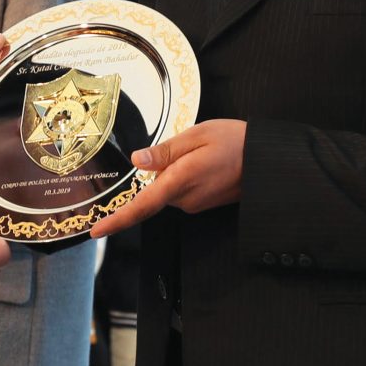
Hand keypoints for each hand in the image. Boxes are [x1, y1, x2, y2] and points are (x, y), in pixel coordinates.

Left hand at [89, 119, 246, 237]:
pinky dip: (185, 176)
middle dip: (160, 169)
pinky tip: (205, 162)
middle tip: (187, 147)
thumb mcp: (198, 134)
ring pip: (168, 189)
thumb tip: (137, 161)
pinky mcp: (203, 205)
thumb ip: (165, 150)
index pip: (142, 206)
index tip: (96, 230)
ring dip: (175, 171)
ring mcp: (195, 204)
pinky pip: (182, 191)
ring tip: (202, 152)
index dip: (117, 219)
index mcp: (180, 181)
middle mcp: (186, 199)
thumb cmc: (235, 141)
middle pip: (154, 189)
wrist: (268, 161)